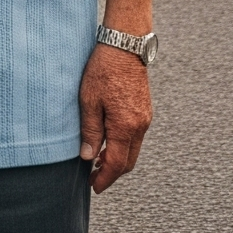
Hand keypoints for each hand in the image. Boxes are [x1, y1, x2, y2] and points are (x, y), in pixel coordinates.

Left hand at [78, 43, 152, 191]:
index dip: (105, 179)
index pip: (117, 164)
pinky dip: (124, 145)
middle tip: (94, 177)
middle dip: (112, 173)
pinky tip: (109, 139)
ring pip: (133, 149)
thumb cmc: (104, 69)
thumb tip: (88, 157)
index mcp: (125, 126)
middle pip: (128, 161)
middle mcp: (140, 126)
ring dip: (118, 158)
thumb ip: (90, 131)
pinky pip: (136, 136)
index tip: (94, 187)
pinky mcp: (145, 110)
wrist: (125, 45)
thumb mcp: (89, 99)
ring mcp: (145, 118)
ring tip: (98, 159)